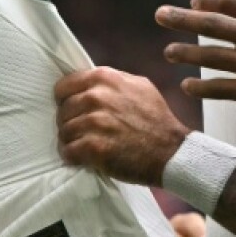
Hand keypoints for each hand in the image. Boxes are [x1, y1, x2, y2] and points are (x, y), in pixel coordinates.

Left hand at [55, 66, 190, 185]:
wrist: (173, 153)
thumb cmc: (156, 120)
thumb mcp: (139, 87)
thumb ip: (111, 81)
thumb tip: (86, 83)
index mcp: (104, 79)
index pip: (64, 87)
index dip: (66, 100)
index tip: (74, 110)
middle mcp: (96, 97)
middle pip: (62, 110)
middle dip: (69, 121)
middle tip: (82, 132)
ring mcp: (94, 122)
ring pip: (63, 131)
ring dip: (70, 140)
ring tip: (83, 145)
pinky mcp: (94, 147)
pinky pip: (67, 151)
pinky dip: (71, 157)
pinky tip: (81, 158)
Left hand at [158, 0, 235, 101]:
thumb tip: (195, 3)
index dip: (214, 0)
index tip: (194, 1)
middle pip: (217, 26)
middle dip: (186, 20)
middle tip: (160, 14)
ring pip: (215, 57)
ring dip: (188, 53)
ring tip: (169, 52)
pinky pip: (224, 90)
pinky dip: (203, 88)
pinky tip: (186, 86)